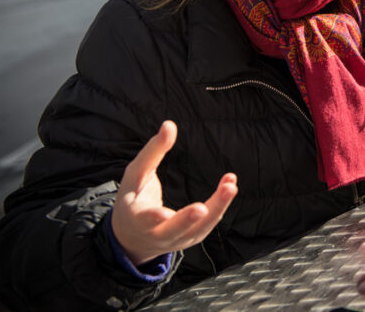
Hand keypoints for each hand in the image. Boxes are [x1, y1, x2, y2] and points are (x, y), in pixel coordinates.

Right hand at [111, 120, 237, 264]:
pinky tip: (229, 186)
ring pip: (199, 228)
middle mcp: (157, 234)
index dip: (154, 218)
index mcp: (137, 218)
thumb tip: (169, 125)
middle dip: (188, 220)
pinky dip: (220, 205)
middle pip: (175, 230)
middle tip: (201, 209)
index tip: (163, 214)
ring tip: (230, 186)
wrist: (135, 236)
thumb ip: (153, 151)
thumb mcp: (136, 174)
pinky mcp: (193, 237)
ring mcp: (177, 240)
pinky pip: (209, 223)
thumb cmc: (134, 197)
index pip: (145, 219)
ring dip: (217, 207)